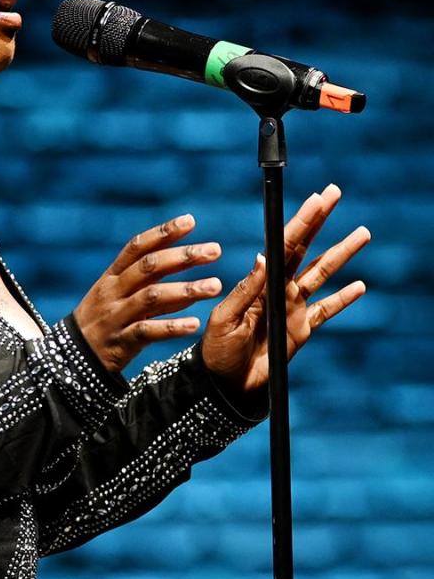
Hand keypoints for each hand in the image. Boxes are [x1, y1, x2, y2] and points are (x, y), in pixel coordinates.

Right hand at [72, 212, 227, 375]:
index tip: (190, 221)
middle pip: (149, 267)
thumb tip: (186, 261)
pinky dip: (171, 327)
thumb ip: (149, 280)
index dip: (163, 232)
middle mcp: (113, 291)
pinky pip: (148, 331)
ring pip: (152, 297)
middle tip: (215, 250)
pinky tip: (194, 324)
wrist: (73, 357)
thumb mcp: (117, 294)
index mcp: (112, 276)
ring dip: (186, 290)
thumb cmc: (103, 320)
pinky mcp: (121, 341)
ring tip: (215, 286)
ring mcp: (116, 316)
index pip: (137, 247)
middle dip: (183, 256)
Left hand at [201, 183, 369, 394]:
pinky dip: (343, 299)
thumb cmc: (216, 350)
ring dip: (342, 254)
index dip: (300, 221)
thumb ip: (247, 290)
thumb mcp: (226, 318)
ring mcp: (292, 307)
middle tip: (335, 193)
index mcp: (259, 282)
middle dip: (320, 221)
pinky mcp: (302, 330)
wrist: (224, 384)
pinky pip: (326, 311)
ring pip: (322, 274)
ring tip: (362, 233)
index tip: (316, 199)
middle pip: (305, 249)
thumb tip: (263, 257)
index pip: (282, 245)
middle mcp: (278, 288)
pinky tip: (360, 286)